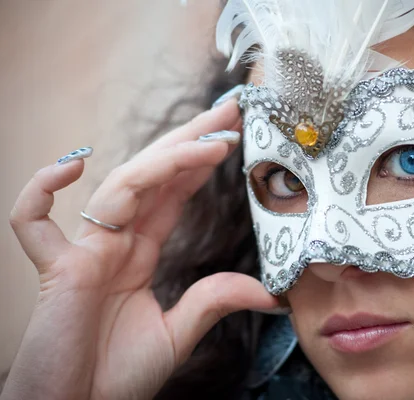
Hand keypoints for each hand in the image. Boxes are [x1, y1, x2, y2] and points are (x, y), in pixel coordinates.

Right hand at [2, 99, 279, 399]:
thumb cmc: (116, 378)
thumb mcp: (179, 334)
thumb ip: (216, 302)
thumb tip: (272, 294)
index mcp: (139, 253)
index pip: (174, 192)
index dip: (201, 161)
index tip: (233, 134)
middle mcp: (114, 243)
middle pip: (153, 177)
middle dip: (190, 140)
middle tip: (229, 109)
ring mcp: (83, 252)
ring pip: (120, 188)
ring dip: (163, 159)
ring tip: (209, 138)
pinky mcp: (55, 273)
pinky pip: (32, 223)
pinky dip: (41, 190)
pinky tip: (74, 165)